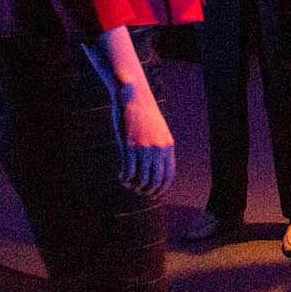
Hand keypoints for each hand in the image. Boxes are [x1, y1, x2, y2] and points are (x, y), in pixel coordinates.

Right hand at [113, 82, 174, 196]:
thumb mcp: (158, 131)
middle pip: (155, 182)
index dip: (161, 190)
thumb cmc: (144, 115)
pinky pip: (128, 172)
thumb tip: (155, 172)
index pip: (168, 176)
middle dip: (146, 192)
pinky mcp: (129, 146)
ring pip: (141, 180)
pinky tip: (121, 176)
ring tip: (128, 183)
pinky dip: (124, 179)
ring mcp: (144, 148)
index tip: (152, 194)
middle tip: (138, 191)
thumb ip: (159, 149)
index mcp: (168, 145)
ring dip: (134, 186)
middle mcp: (159, 149)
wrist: (133, 97)